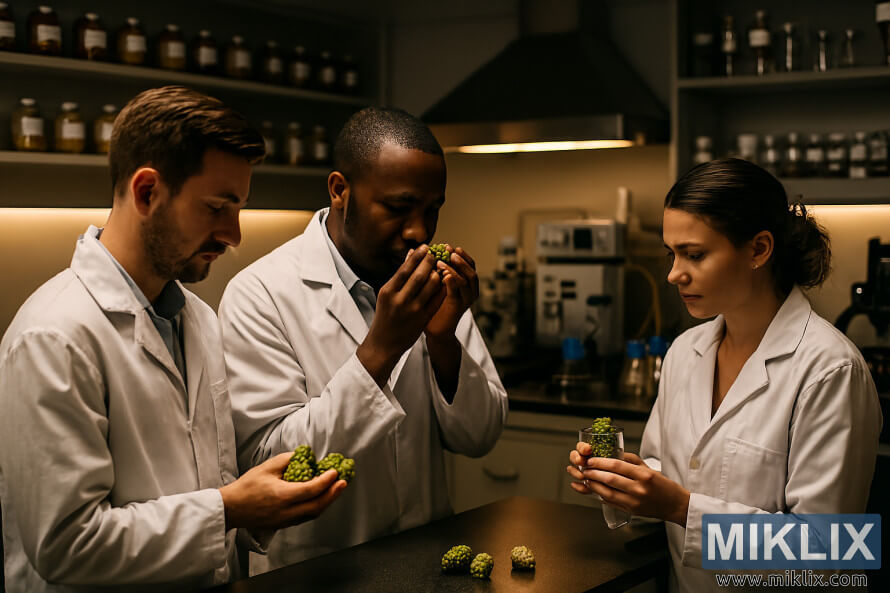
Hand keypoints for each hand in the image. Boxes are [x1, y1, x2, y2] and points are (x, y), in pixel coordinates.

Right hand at [219, 452, 346, 529]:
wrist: (231, 508)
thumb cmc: (247, 486)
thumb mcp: (267, 467)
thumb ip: (288, 460)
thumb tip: (305, 456)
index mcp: (281, 495)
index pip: (310, 490)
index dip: (326, 481)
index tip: (335, 472)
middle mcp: (286, 511)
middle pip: (316, 505)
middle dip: (333, 494)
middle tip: (343, 482)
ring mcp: (285, 520)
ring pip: (312, 513)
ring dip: (327, 501)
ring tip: (336, 489)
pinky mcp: (283, 524)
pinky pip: (305, 517)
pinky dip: (316, 507)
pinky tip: (321, 498)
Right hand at [357, 244, 445, 385]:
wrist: (384, 343)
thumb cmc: (385, 315)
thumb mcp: (386, 295)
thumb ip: (399, 276)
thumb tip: (411, 254)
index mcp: (388, 291)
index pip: (405, 269)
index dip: (417, 256)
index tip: (425, 247)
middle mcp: (400, 300)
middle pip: (419, 275)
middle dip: (430, 262)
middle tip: (437, 253)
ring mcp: (413, 310)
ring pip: (431, 286)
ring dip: (438, 274)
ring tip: (441, 266)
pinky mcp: (423, 318)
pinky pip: (436, 299)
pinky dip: (442, 288)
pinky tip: (445, 281)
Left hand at [424, 246, 478, 339]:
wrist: (434, 330)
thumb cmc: (430, 305)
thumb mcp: (429, 284)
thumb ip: (427, 269)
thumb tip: (412, 251)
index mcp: (465, 282)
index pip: (468, 263)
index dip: (460, 254)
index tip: (447, 246)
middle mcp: (469, 290)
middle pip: (471, 269)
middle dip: (460, 259)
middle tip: (449, 250)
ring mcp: (466, 299)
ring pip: (467, 280)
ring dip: (456, 269)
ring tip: (443, 261)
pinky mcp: (458, 307)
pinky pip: (458, 292)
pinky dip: (452, 282)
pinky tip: (444, 275)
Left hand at [566, 444, 689, 525]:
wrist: (676, 505)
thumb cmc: (664, 486)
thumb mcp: (649, 468)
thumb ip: (631, 460)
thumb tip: (614, 454)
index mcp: (644, 475)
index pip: (617, 466)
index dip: (601, 462)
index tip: (591, 460)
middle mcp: (639, 489)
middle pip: (610, 479)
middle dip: (594, 473)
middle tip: (585, 469)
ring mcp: (635, 502)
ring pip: (608, 492)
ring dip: (595, 485)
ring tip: (587, 479)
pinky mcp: (632, 511)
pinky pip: (612, 503)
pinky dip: (602, 496)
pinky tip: (596, 490)